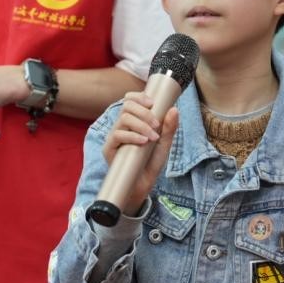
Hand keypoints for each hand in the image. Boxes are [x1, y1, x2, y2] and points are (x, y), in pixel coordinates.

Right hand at [102, 91, 179, 211]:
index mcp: (133, 121)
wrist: (142, 186)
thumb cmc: (150, 163)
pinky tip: (143, 142)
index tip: (152, 103)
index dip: (139, 97)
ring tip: (152, 137)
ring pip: (123, 119)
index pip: (130, 100)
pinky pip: (117, 135)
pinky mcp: (109, 149)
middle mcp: (122, 126)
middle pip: (127, 106)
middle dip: (144, 112)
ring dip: (141, 125)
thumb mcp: (164, 144)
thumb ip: (169, 128)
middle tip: (156, 125)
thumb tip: (174, 109)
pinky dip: (132, 136)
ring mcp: (114, 137)